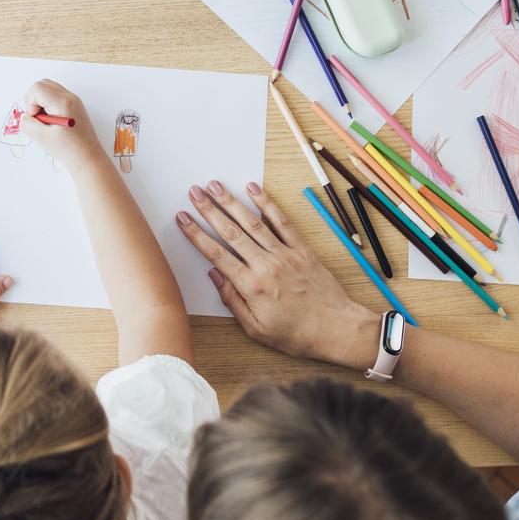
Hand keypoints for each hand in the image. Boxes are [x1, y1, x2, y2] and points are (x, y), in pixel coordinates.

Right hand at [19, 79, 104, 173]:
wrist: (88, 159)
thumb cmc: (68, 150)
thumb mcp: (41, 138)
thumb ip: (28, 123)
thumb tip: (25, 116)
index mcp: (63, 102)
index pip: (37, 88)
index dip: (30, 103)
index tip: (37, 120)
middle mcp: (70, 97)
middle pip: (43, 84)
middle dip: (35, 100)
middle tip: (39, 119)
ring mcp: (74, 101)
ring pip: (49, 90)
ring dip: (41, 103)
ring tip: (46, 122)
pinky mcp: (75, 107)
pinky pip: (56, 98)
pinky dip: (49, 106)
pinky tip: (53, 123)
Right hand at [175, 180, 379, 367]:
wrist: (335, 328)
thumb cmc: (295, 334)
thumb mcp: (255, 329)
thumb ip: (232, 301)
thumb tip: (214, 276)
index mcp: (251, 286)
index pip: (216, 254)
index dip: (196, 234)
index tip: (183, 219)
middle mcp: (266, 265)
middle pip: (231, 232)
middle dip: (209, 210)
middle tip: (194, 192)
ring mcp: (284, 254)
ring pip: (252, 222)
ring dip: (231, 202)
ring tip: (215, 186)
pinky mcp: (301, 249)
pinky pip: (281, 221)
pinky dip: (267, 203)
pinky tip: (253, 189)